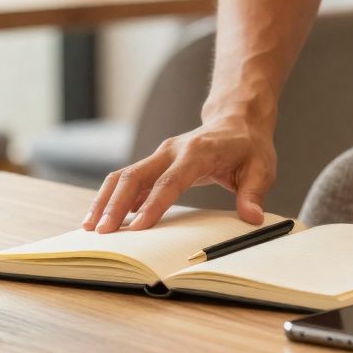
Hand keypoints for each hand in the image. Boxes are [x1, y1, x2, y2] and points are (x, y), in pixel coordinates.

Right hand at [82, 113, 275, 233]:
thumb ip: (254, 193)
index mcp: (196, 152)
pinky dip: (112, 197)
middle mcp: (171, 150)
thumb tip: (253, 218)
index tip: (138, 228)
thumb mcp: (262, 168)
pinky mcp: (155, 163)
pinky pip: (128, 179)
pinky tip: (103, 218)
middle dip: (114, 204)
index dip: (153, 205)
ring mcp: (160, 155)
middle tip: (101, 232)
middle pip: (134, 176)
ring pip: (123, 176)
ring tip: (90, 227)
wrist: (237, 120)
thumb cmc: (249, 146)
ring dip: (105, 200)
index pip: (170, 181)